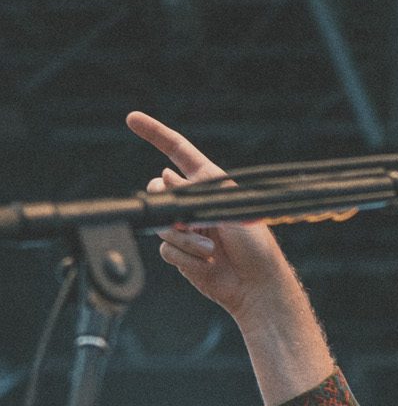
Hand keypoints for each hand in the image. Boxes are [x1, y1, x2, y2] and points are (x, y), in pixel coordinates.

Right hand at [126, 111, 303, 322]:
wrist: (257, 286)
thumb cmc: (255, 245)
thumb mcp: (230, 207)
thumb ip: (196, 191)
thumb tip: (165, 177)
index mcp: (210, 183)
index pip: (178, 151)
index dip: (155, 133)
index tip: (133, 119)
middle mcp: (195, 202)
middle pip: (158, 189)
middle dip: (169, 205)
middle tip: (190, 221)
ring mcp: (186, 227)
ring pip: (161, 223)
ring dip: (185, 238)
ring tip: (211, 249)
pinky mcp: (182, 253)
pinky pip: (166, 249)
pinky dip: (185, 257)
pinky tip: (206, 263)